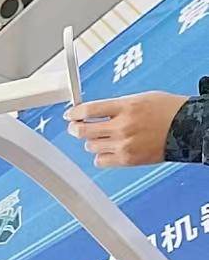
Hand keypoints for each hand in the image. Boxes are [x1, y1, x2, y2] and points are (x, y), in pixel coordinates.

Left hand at [65, 92, 188, 167]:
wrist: (188, 128)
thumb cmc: (168, 111)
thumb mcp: (141, 98)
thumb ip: (115, 106)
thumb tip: (92, 110)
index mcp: (126, 107)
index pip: (89, 109)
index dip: (74, 112)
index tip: (70, 114)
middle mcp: (123, 126)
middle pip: (82, 130)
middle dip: (75, 128)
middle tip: (75, 126)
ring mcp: (124, 144)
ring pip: (90, 146)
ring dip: (92, 141)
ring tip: (102, 136)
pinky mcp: (127, 159)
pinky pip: (100, 160)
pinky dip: (100, 155)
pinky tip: (108, 149)